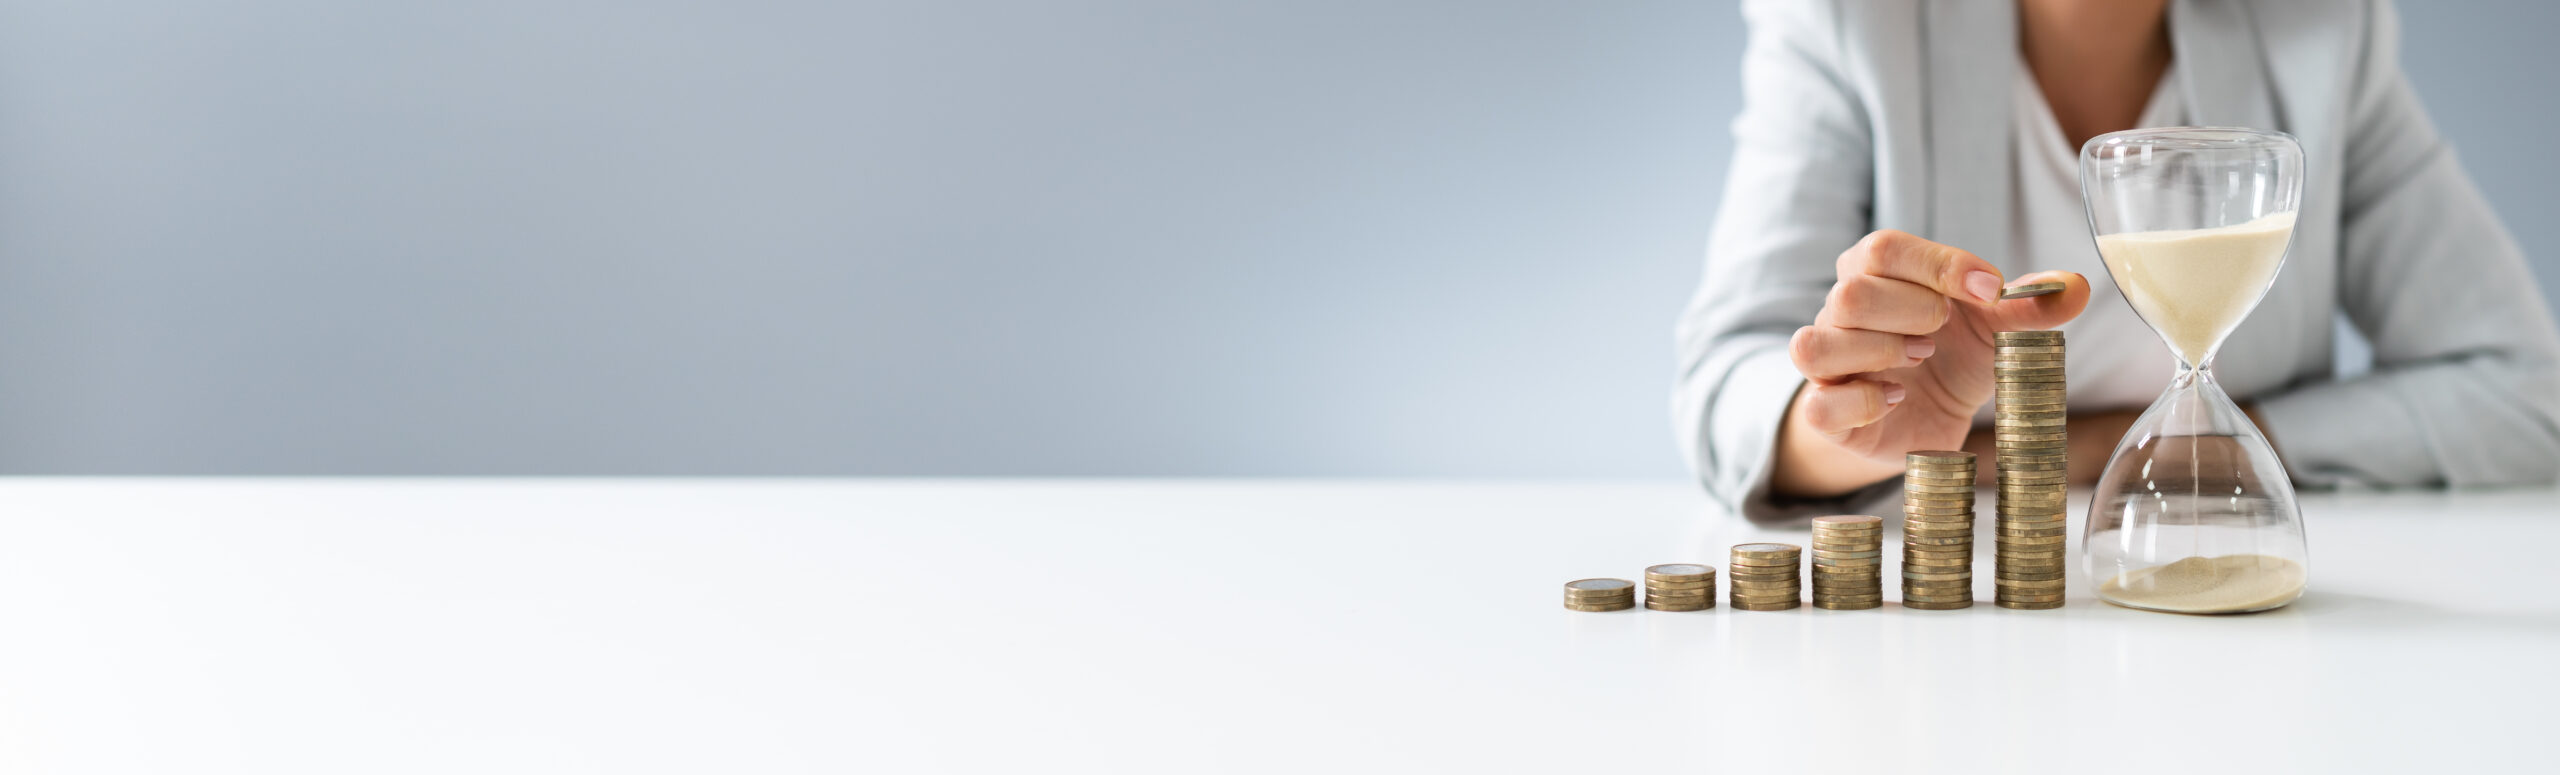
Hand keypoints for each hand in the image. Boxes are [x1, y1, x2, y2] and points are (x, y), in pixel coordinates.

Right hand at [1771, 230, 2091, 497]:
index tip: (1992, 290)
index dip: (1940, 265)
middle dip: (1911, 311)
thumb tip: (2075, 287)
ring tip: (1920, 359)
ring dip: (1880, 351)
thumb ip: (2027, 308)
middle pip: (1850, 292)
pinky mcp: (1824, 414)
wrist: (1923, 420)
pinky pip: (1819, 404)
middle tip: (1943, 333)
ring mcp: (1827, 365)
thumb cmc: (1952, 360)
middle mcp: (1839, 312)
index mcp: (1876, 274)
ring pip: (1818, 344)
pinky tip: (1896, 400)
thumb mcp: (1994, 331)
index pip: (1884, 249)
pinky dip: (1862, 401)